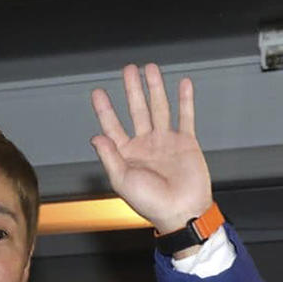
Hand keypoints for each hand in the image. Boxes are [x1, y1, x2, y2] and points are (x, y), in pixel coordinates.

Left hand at [90, 63, 212, 235]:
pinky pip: (185, 116)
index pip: (112, 125)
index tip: (98, 92)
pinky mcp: (186, 143)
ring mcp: (165, 142)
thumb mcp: (122, 180)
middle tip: (128, 70)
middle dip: (132, 89)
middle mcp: (145, 145)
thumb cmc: (150, 203)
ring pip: (159, 108)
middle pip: (137, 110)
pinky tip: (183, 84)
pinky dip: (185, 100)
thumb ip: (109, 156)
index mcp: (126, 154)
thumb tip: (96, 136)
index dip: (105, 108)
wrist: (181, 211)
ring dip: (155, 88)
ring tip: (150, 70)